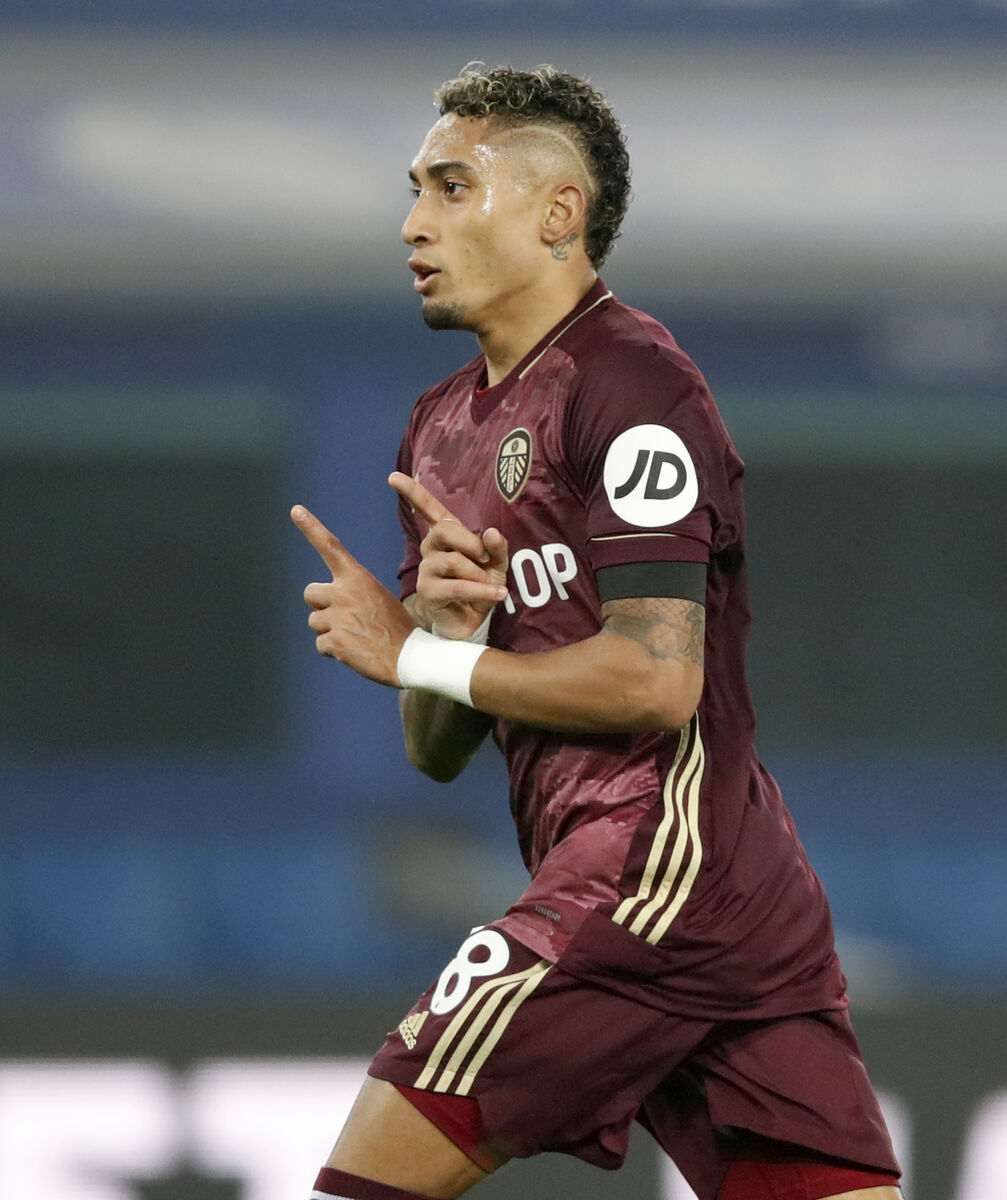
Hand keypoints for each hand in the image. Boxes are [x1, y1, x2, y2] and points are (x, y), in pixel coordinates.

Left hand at [292, 504, 414, 686]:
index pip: (331, 547)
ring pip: (315, 622)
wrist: (411, 657)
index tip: (296, 510)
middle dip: (321, 606)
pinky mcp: (335, 641)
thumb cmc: (395, 627)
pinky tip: (354, 651)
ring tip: (356, 637)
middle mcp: (345, 593)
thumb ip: (351, 593)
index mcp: (358, 578)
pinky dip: (334, 651)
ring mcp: (339, 617)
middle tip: (346, 618)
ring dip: (330, 631)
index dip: (311, 527)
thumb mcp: (378, 597)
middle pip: (311, 593)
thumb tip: (329, 603)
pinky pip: (321, 645)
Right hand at [388, 471, 508, 640]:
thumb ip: (497, 547)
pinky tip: (498, 594)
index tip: (393, 477)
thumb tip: (491, 533)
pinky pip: (456, 586)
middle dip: (470, 542)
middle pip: (444, 530)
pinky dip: (481, 590)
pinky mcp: (428, 592)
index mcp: (446, 535)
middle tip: (485, 558)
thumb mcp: (496, 563)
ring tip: (490, 585)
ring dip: (478, 574)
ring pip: (452, 561)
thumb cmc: (482, 585)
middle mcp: (431, 549)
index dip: (412, 492)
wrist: (475, 620)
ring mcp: (426, 570)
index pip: (427, 509)